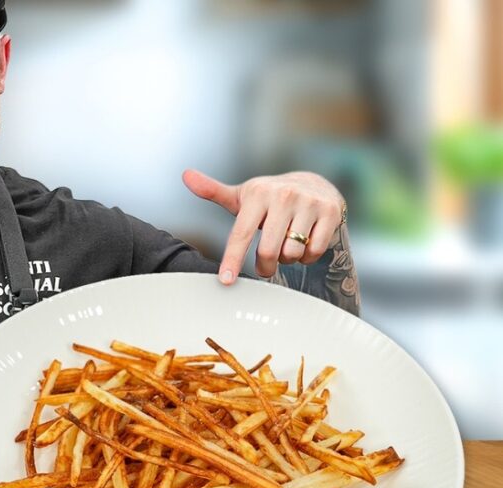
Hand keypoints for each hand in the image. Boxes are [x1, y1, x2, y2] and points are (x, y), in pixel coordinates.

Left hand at [182, 169, 344, 284]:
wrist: (314, 183)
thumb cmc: (269, 197)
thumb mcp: (243, 196)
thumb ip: (213, 191)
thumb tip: (185, 175)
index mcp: (258, 193)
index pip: (241, 233)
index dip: (233, 259)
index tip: (226, 281)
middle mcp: (283, 195)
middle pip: (268, 250)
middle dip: (264, 266)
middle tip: (264, 266)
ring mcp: (309, 203)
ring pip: (292, 252)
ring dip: (287, 259)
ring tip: (286, 246)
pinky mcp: (331, 212)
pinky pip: (314, 251)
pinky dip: (307, 256)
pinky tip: (304, 244)